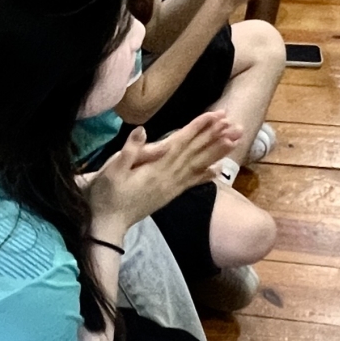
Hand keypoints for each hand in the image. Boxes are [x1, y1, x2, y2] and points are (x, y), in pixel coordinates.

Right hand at [84, 114, 241, 239]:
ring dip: (216, 153)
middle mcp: (168, 177)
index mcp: (155, 168)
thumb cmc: (105, 194)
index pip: (181, 143)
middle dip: (214, 136)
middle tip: (234, 123)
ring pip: (198, 166)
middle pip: (195, 152)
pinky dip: (205, 176)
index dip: (199, 127)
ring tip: (233, 141)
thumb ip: (129, 152)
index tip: (216, 115)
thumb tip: (142, 131)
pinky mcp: (169, 195)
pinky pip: (191, 183)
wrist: (107, 224)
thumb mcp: (111, 170)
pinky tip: (218, 170)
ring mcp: (171, 187)